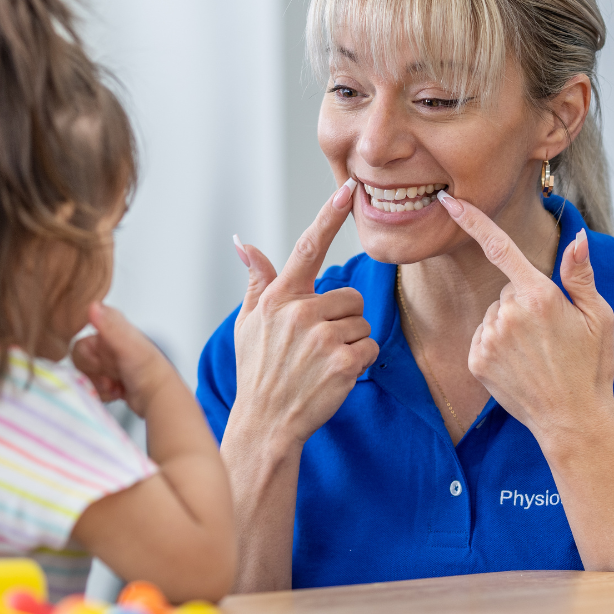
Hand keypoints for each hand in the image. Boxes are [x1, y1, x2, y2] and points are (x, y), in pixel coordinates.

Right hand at [71, 302, 178, 415]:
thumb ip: (109, 326)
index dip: (87, 354)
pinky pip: (93, 387)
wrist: (159, 397)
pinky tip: (117, 392)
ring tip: (114, 386)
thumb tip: (93, 305)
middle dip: (93, 371)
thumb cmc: (148, 369)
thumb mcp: (127, 345)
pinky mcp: (110, 381)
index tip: (99, 362)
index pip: (82, 340)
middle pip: (81, 358)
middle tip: (109, 377)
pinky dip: (103, 393)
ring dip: (98, 384)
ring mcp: (110, 364)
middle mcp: (110, 346)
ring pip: (86, 374)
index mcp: (113, 330)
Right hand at [228, 180, 380, 445]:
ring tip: (322, 362)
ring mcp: (322, 337)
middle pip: (350, 295)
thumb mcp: (249, 323)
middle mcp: (300, 312)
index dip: (328, 216)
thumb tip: (243, 244)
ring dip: (351, 341)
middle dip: (342, 318)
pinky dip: (359, 362)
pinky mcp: (344, 362)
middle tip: (316, 346)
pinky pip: (370, 347)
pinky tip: (334, 376)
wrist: (265, 423)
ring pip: (362, 322)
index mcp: (279, 298)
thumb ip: (257, 281)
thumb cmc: (257, 372)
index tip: (347, 189)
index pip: (307, 248)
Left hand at [436, 192, 613, 444]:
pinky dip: (496, 346)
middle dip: (525, 304)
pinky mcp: (476, 360)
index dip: (472, 220)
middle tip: (551, 335)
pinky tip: (519, 365)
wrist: (572, 420)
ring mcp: (490, 338)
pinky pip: (482, 338)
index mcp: (540, 296)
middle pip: (508, 291)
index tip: (448, 201)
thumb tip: (577, 238)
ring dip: (510, 327)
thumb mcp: (599, 317)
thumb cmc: (591, 368)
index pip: (500, 247)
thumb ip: (580, 275)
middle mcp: (509, 313)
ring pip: (494, 315)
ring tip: (537, 354)